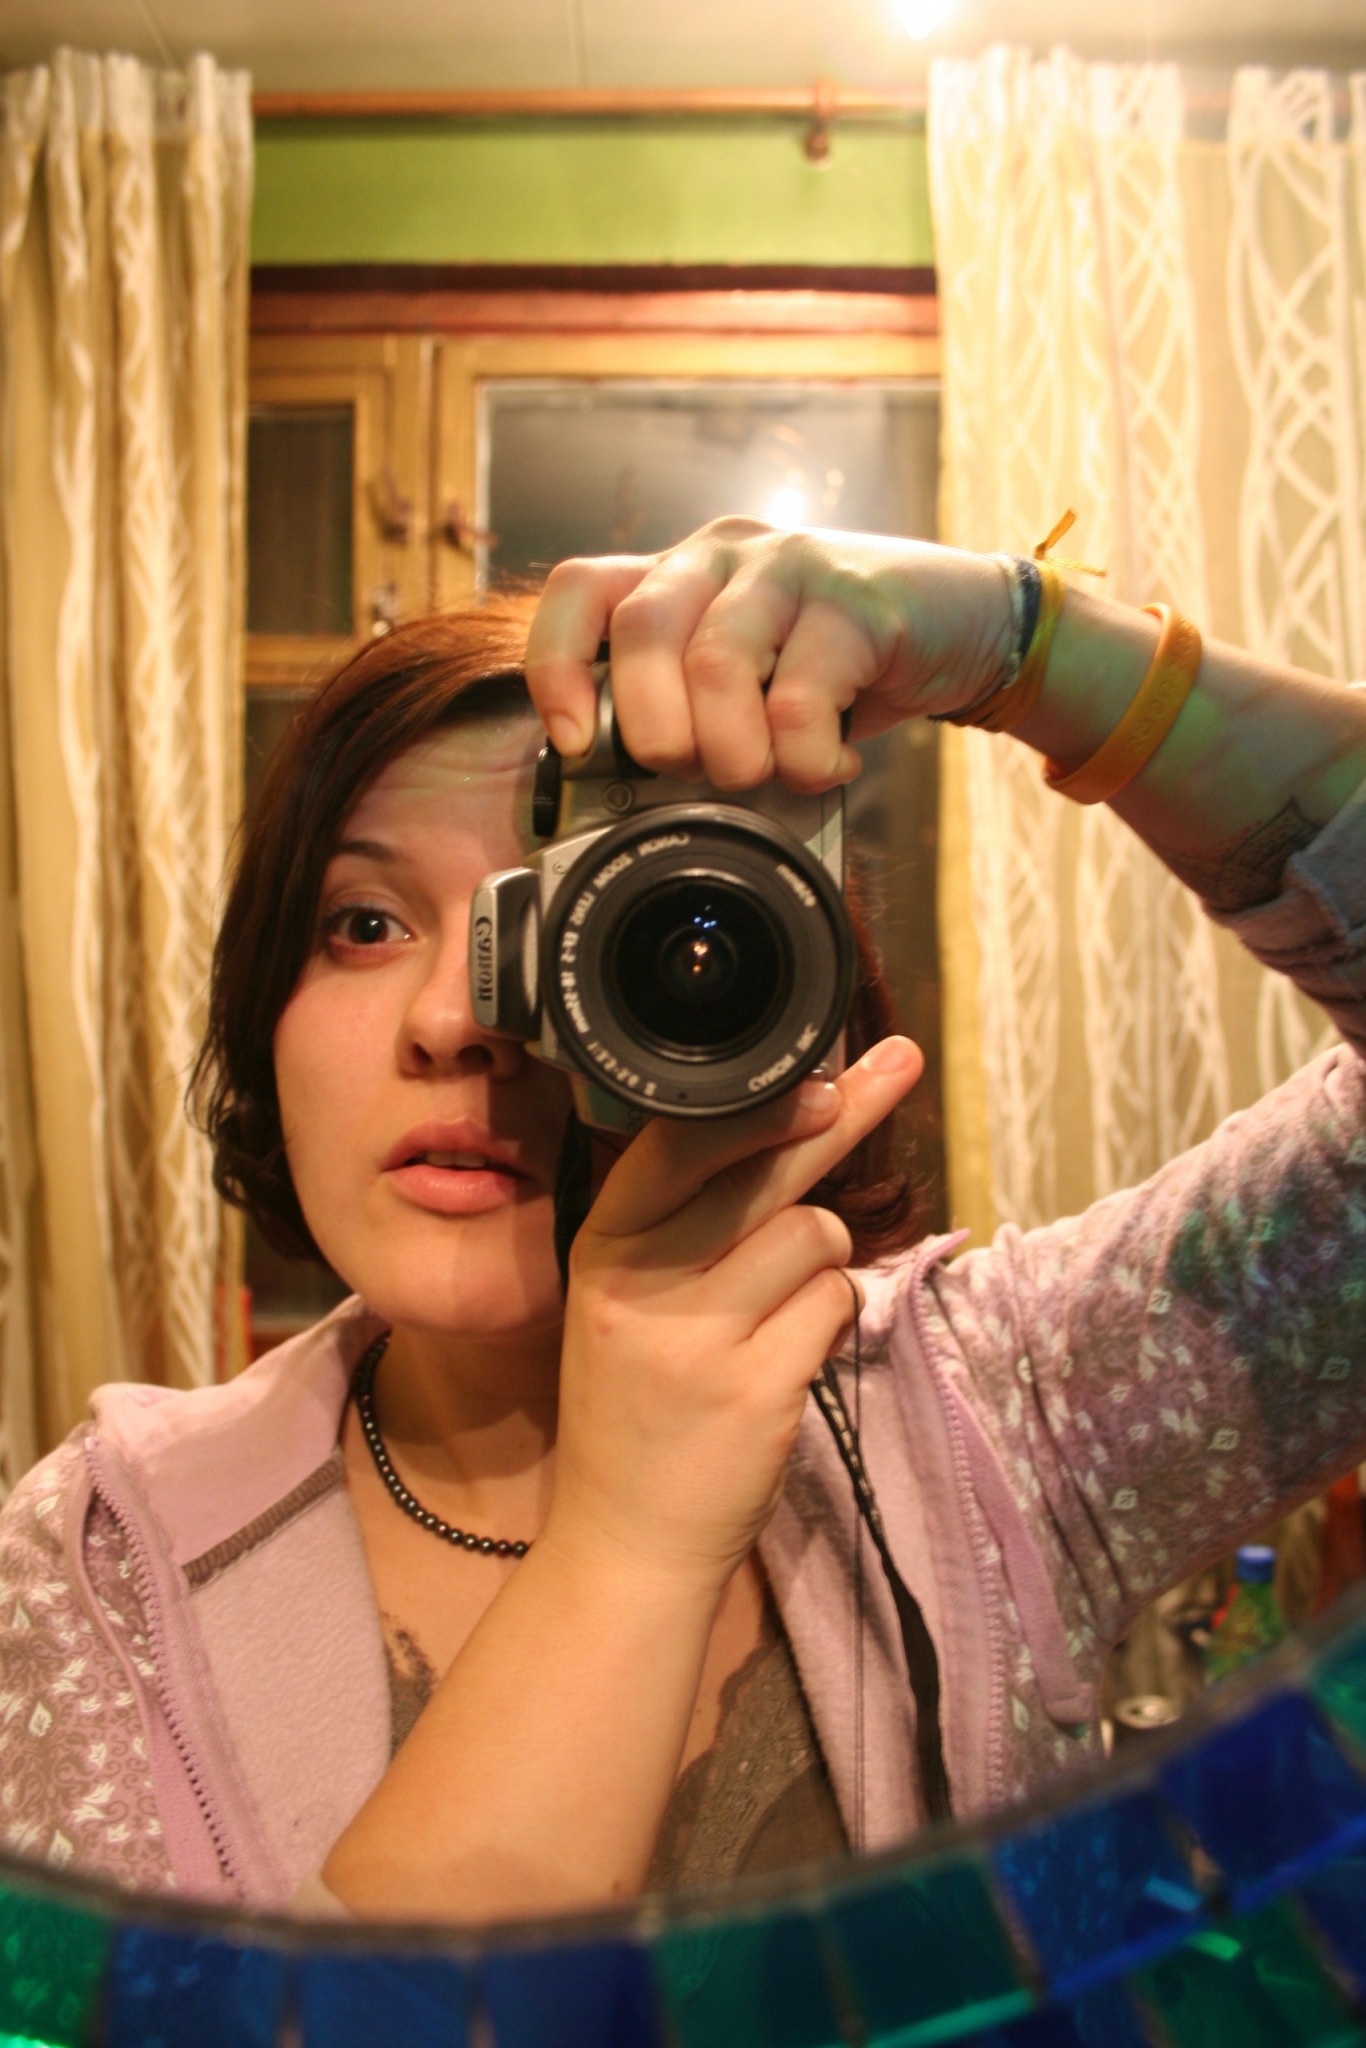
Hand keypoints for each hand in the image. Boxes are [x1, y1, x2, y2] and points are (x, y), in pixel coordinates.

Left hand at [523, 518, 1012, 792]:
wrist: (965, 623)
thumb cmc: (839, 664)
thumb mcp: (750, 681)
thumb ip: (692, 710)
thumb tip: (629, 794)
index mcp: (678, 572)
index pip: (581, 590)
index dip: (557, 666)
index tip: (573, 743)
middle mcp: (722, 552)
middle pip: (641, 630)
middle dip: (655, 728)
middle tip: (690, 771)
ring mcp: (789, 566)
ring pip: (716, 662)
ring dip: (732, 749)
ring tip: (764, 773)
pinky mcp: (855, 599)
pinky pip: (801, 696)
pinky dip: (806, 758)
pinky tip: (828, 765)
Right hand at [541, 1036, 923, 1597]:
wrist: (625, 1538)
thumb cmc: (638, 1407)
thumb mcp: (627, 1300)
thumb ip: (685, 1225)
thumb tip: (783, 1129)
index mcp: (605, 1245)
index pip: (681, 1143)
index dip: (760, 1103)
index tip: (822, 1070)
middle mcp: (641, 1280)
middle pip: (763, 1170)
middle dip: (839, 1113)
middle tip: (899, 1064)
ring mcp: (696, 1335)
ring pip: (812, 1235)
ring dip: (824, 1258)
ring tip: (783, 1309)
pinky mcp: (754, 1389)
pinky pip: (833, 1305)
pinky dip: (832, 1316)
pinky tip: (793, 1353)